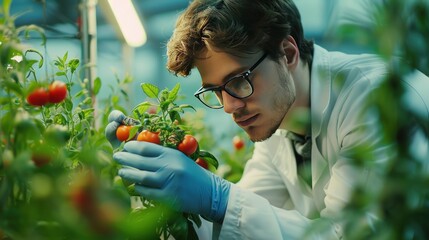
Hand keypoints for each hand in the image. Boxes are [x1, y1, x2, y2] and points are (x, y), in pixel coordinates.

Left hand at [113, 141, 230, 222]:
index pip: (147, 148)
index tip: (125, 147)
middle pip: (140, 161)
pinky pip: (147, 192)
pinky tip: (133, 186)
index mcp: (172, 154)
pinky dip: (138, 189)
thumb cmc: (193, 174)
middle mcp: (169, 167)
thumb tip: (139, 151)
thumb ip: (163, 155)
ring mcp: (168, 182)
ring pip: (141, 177)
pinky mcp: (168, 197)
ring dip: (128, 174)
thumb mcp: (180, 159)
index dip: (132, 147)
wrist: (210, 192)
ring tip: (120, 171)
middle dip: (125, 158)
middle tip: (116, 156)